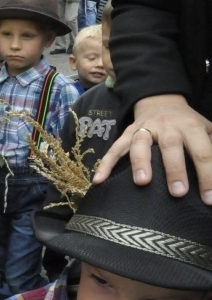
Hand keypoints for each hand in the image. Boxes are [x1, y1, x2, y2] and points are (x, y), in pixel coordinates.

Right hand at [93, 94, 211, 203]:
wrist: (161, 100)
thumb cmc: (188, 124)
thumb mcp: (208, 129)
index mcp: (191, 127)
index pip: (203, 152)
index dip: (208, 176)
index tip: (210, 199)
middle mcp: (167, 126)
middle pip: (170, 146)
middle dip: (174, 169)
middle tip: (178, 193)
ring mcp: (144, 129)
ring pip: (140, 143)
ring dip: (140, 162)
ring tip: (142, 183)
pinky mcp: (126, 134)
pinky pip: (114, 149)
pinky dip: (105, 163)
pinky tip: (98, 180)